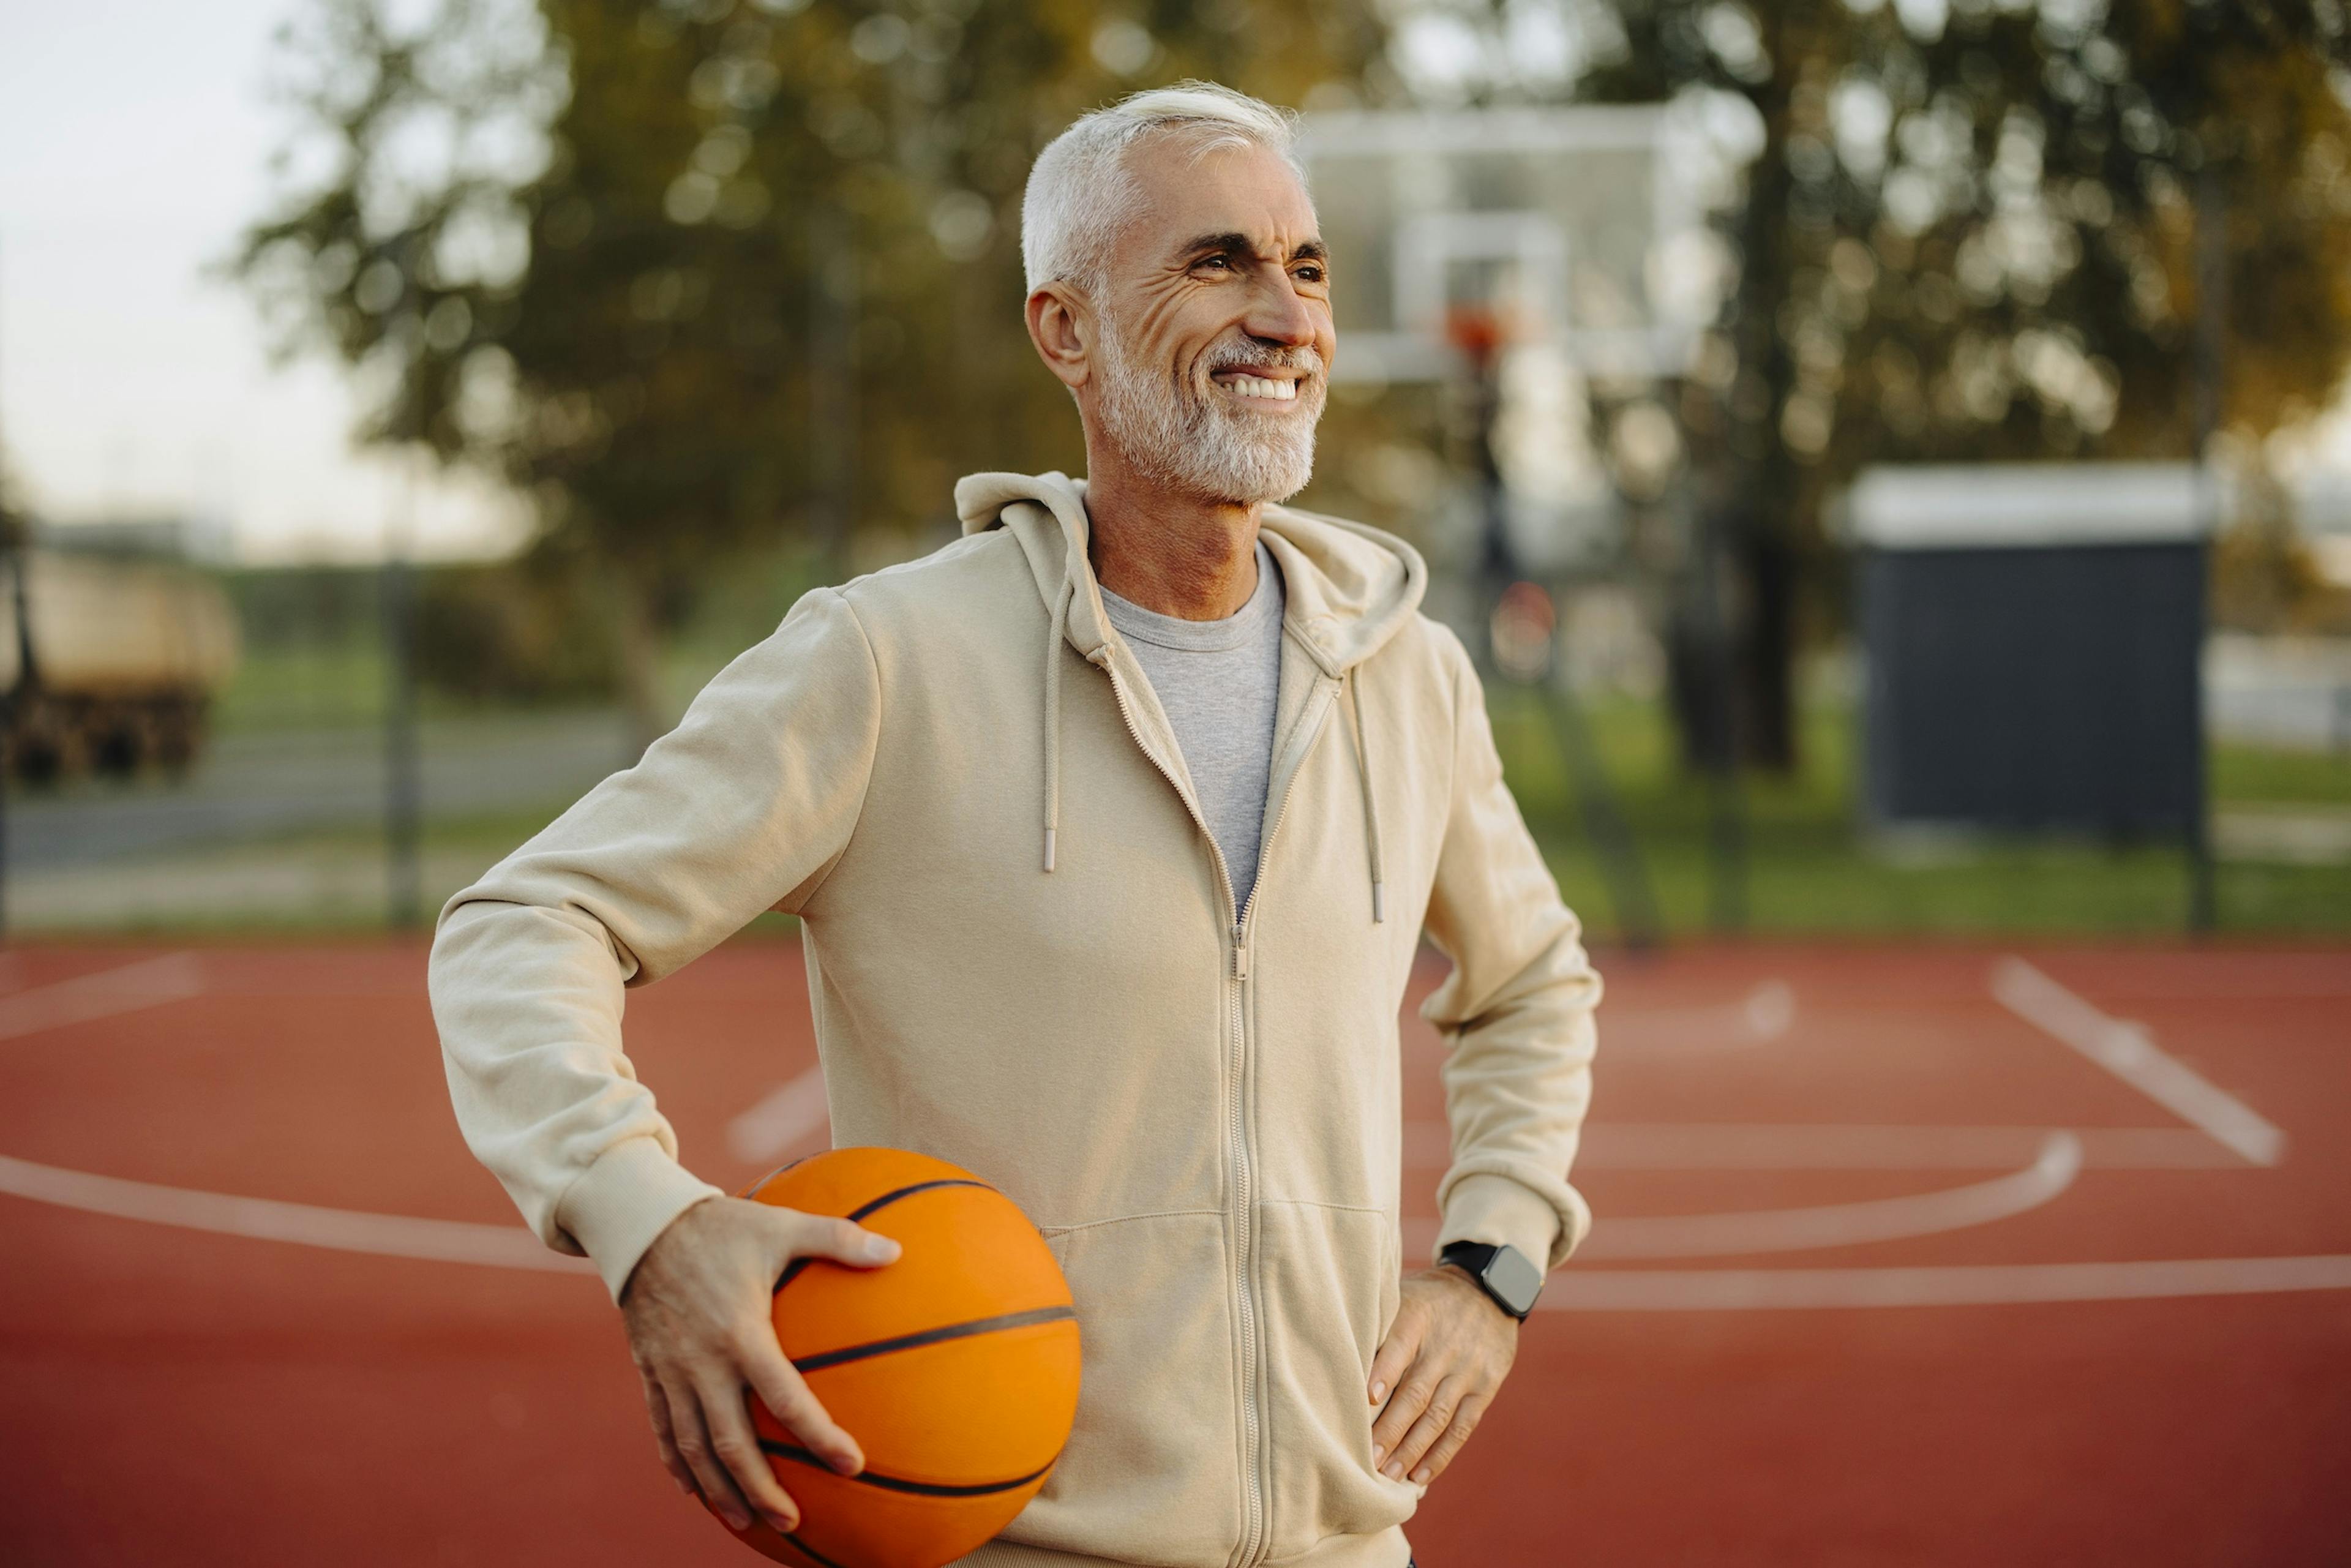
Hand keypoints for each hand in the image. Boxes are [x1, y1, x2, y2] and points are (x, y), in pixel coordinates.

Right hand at [620, 1194, 900, 1535]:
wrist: (642, 1225)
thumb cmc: (721, 1226)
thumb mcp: (780, 1225)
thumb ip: (838, 1239)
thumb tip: (896, 1250)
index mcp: (741, 1332)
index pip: (785, 1397)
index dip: (820, 1434)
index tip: (852, 1464)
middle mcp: (703, 1363)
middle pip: (731, 1441)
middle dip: (761, 1487)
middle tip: (792, 1520)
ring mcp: (672, 1372)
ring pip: (693, 1447)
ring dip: (719, 1489)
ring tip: (746, 1522)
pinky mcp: (650, 1372)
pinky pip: (662, 1429)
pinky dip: (678, 1465)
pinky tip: (695, 1491)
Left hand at [1366, 1263, 1518, 1486]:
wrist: (1488, 1291)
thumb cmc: (1428, 1300)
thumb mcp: (1405, 1295)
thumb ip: (1379, 1324)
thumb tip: (1334, 1356)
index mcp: (1419, 1316)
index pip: (1400, 1346)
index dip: (1384, 1373)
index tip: (1366, 1398)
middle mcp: (1445, 1345)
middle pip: (1417, 1392)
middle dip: (1391, 1429)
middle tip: (1368, 1459)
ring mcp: (1468, 1368)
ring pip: (1438, 1415)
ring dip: (1413, 1449)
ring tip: (1390, 1475)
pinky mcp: (1486, 1387)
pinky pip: (1463, 1426)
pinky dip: (1442, 1453)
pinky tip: (1423, 1475)